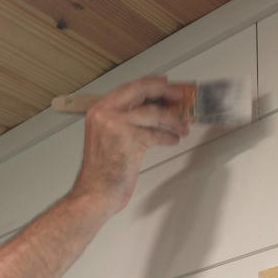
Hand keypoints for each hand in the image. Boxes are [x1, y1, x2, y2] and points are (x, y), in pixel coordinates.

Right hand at [70, 76, 189, 216]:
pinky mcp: (130, 140)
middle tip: (179, 99)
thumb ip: (123, 121)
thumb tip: (150, 110)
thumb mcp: (106, 137)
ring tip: (182, 127)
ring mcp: (117, 126)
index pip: (128, 88)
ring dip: (173, 120)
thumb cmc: (101, 172)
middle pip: (142, 93)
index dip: (150, 84)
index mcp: (98, 111)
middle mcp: (105, 114)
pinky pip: (156, 133)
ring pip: (153, 114)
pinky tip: (174, 139)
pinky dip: (169, 136)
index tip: (164, 84)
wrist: (95, 193)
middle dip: (165, 94)